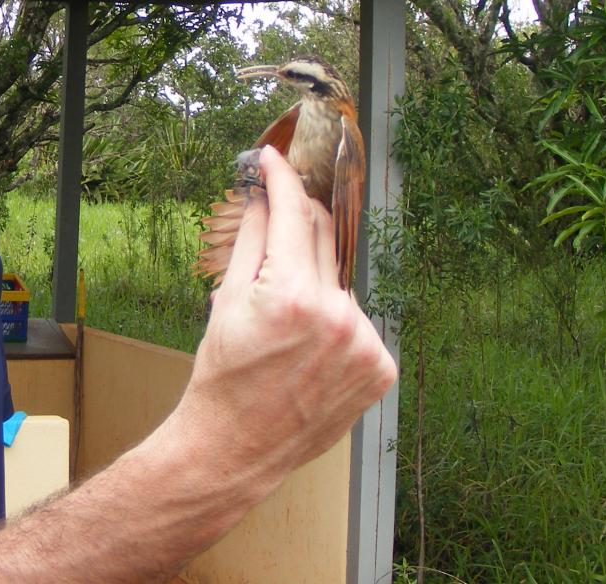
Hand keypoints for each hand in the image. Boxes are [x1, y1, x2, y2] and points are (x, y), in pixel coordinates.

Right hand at [175, 145, 395, 498]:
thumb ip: (253, 237)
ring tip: (287, 324)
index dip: (282, 178)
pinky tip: (311, 350)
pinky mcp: (380, 368)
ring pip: (340, 282)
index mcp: (293, 295)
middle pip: (322, 240)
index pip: (294, 213)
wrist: (237, 446)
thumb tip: (263, 192)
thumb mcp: (227, 298)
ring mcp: (364, 345)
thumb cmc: (224, 374)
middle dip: (297, 227)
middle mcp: (336, 317)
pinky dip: (337, 324)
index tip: (274, 159)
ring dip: (317, 284)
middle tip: (276, 226)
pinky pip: (358, 322)